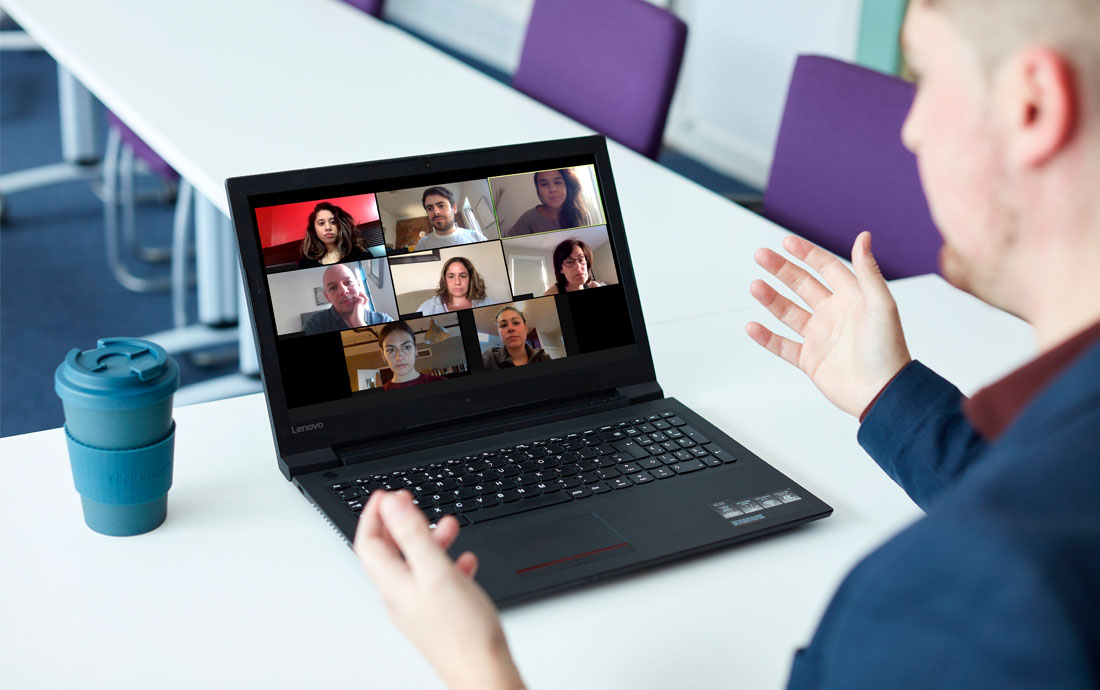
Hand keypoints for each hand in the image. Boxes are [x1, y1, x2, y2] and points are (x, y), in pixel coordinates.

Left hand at [353, 490, 524, 689]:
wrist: (482, 672)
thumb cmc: (462, 631)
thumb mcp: (436, 571)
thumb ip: (414, 536)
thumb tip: (392, 505)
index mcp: (394, 584)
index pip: (368, 543)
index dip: (374, 515)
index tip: (386, 495)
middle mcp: (401, 597)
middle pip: (390, 553)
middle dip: (399, 523)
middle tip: (410, 503)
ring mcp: (419, 607)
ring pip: (416, 565)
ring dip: (428, 540)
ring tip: (448, 526)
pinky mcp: (439, 616)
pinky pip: (438, 582)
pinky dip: (448, 563)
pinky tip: (466, 561)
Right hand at [746, 232, 911, 416]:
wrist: (882, 392)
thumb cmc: (887, 350)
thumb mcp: (881, 304)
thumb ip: (868, 271)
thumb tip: (864, 237)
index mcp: (852, 298)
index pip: (826, 268)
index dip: (807, 254)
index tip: (787, 243)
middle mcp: (834, 314)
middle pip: (802, 285)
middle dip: (781, 270)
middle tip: (761, 256)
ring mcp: (820, 337)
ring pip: (788, 313)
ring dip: (771, 299)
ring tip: (756, 286)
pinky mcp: (810, 360)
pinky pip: (783, 345)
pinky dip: (766, 337)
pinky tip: (753, 326)